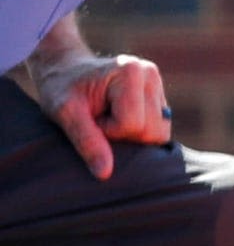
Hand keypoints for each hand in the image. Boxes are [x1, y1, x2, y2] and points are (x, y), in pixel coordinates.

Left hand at [27, 51, 167, 180]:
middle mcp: (151, 75)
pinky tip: (120, 119)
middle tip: (99, 122)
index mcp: (131, 72)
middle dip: (124, 136)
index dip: (108, 132)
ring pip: (160, 133)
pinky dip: (139, 132)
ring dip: (133, 136)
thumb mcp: (66, 114)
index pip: (132, 124)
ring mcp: (158, 85)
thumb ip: (87, 141)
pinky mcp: (160, 97)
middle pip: (152, 131)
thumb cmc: (61, 89)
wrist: (65, 71)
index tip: (90, 119)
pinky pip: (159, 129)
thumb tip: (105, 174)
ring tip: (109, 120)